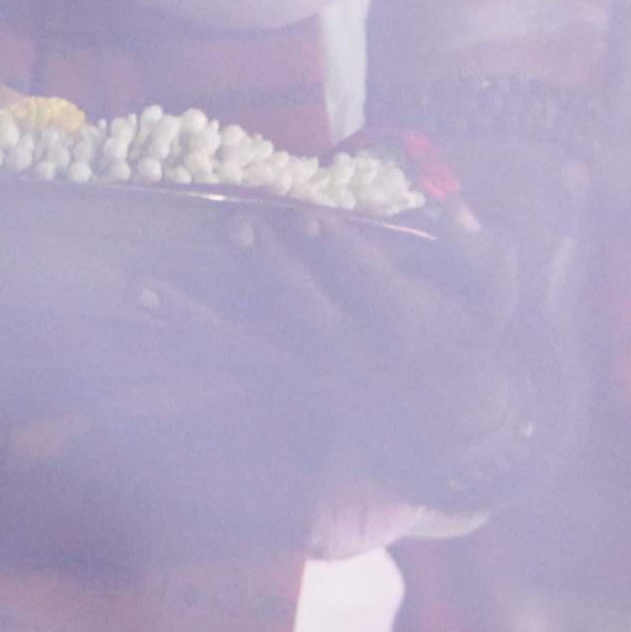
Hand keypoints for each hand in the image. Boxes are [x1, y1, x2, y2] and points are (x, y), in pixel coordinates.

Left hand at [150, 199, 558, 516]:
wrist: (448, 421)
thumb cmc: (466, 337)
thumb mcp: (492, 300)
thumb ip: (485, 257)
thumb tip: (456, 210)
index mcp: (404, 328)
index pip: (368, 285)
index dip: (338, 251)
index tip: (308, 215)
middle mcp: (349, 358)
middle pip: (304, 312)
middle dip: (269, 269)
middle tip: (237, 223)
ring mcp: (307, 377)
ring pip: (246, 346)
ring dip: (194, 314)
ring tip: (143, 284)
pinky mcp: (279, 387)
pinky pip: (222, 364)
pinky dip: (179, 336)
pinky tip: (138, 304)